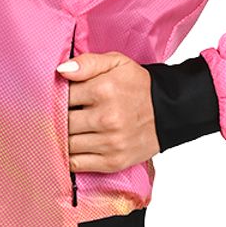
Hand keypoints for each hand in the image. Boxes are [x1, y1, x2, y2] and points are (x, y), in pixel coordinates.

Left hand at [56, 50, 161, 171]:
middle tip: (56, 114)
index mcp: (104, 90)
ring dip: (61, 137)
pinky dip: (69, 156)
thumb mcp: (117, 63)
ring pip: (67, 143)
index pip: (63, 96)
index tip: (56, 97)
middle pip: (63, 121)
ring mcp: (110, 143)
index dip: (55, 96)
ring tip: (64, 129)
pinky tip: (71, 146)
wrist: (170, 111)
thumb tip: (61, 70)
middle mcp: (106, 118)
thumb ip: (87, 63)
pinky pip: (78, 163)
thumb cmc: (139, 86)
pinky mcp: (113, 162)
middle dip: (57, 117)